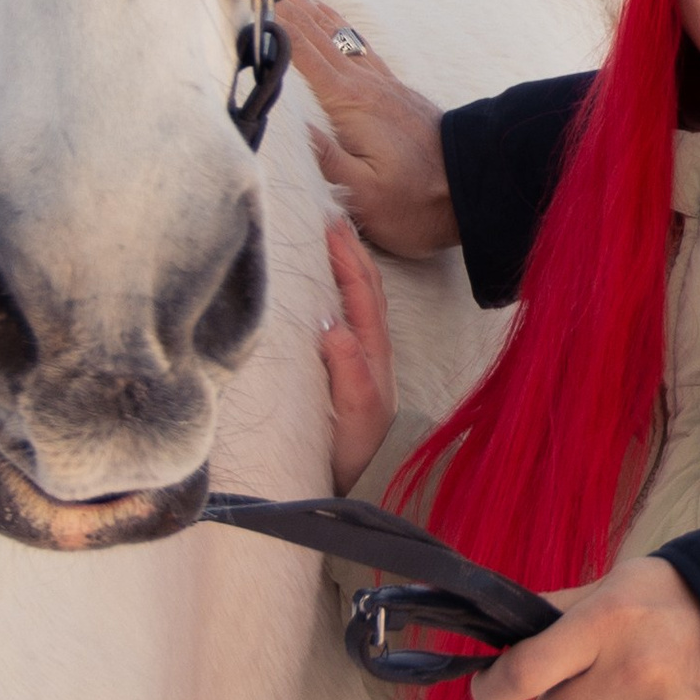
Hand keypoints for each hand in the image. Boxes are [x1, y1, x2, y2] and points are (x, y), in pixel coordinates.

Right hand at [281, 0, 459, 259]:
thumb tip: (291, 127)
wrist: (472, 190)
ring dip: (312, 11)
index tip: (254, 1)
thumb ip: (327, 159)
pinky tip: (333, 19)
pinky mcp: (394, 92)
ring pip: (339, 37)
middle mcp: (366, 85)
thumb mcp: (365, 195)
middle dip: (289, 7)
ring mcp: (382, 84)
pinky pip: (359, 47)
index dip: (278, 27)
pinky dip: (339, 27)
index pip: (304, 56)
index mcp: (351, 105)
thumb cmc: (415, 202)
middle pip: (318, 36)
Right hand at [318, 217, 398, 490]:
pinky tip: (326, 283)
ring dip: (349, 264)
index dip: (348, 257)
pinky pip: (350, 316)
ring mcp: (364, 358)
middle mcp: (372, 350)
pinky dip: (342, 289)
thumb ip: (348, 371)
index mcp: (372, 353)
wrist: (362, 486)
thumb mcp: (354, 413)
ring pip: (360, 299)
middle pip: (366, 287)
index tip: (329, 224)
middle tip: (330, 214)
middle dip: (352, 249)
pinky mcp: (350, 369)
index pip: (362, 293)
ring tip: (331, 236)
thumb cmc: (354, 452)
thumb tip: (331, 324)